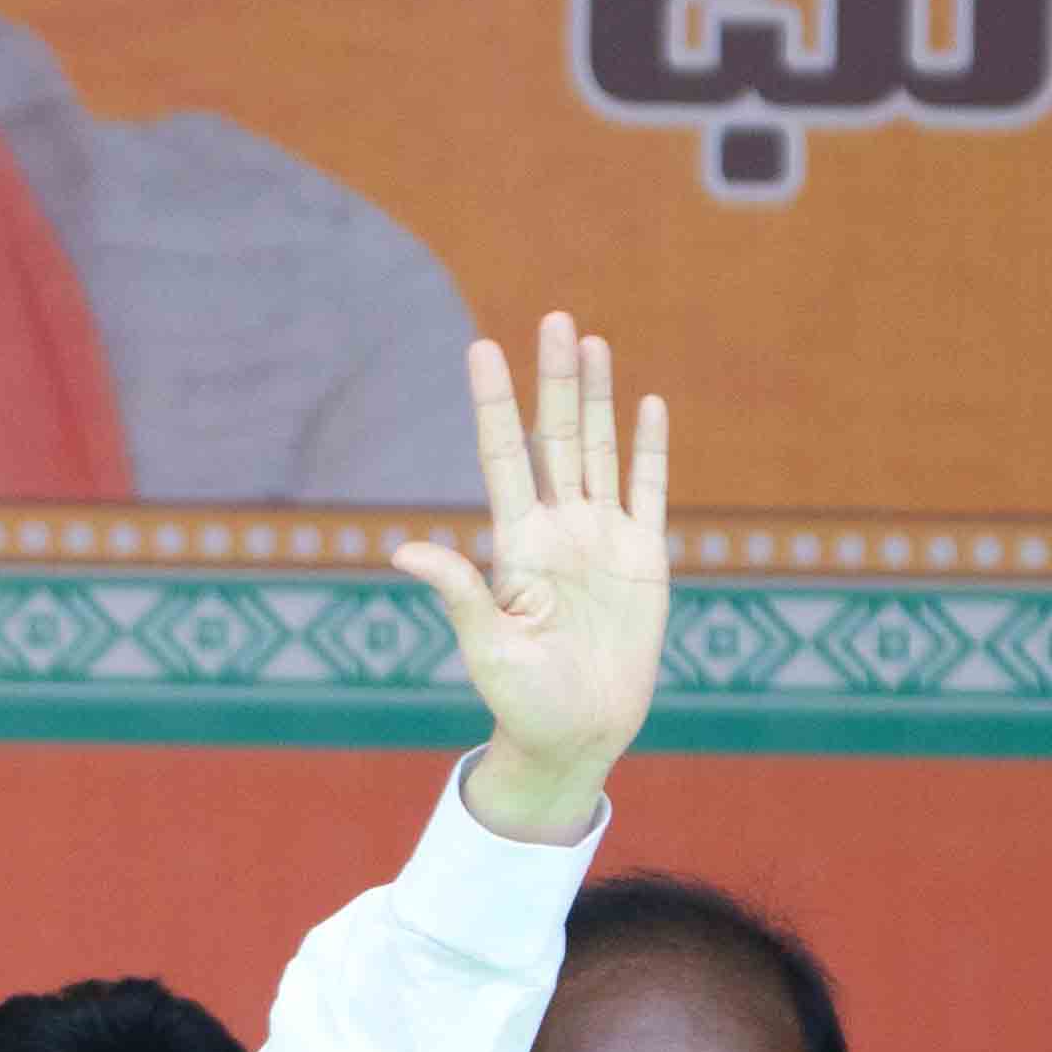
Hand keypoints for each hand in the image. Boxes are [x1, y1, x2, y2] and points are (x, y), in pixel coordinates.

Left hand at [391, 313, 670, 841]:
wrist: (575, 734)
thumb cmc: (521, 698)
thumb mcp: (486, 646)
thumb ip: (458, 592)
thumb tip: (402, 553)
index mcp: (518, 543)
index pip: (504, 456)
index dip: (495, 403)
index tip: (480, 348)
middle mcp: (558, 528)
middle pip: (556, 436)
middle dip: (555, 378)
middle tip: (554, 317)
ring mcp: (602, 538)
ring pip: (599, 449)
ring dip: (597, 396)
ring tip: (591, 340)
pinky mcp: (643, 557)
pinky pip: (649, 490)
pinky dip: (649, 449)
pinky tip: (647, 405)